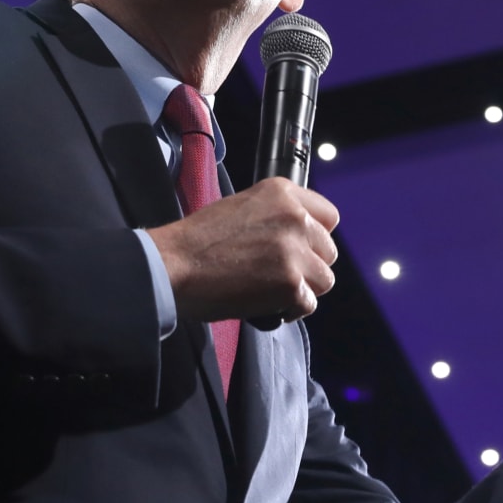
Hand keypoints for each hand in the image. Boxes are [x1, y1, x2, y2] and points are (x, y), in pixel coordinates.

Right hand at [146, 178, 339, 324]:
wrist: (173, 265)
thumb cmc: (199, 241)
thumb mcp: (243, 207)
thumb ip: (277, 215)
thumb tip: (300, 235)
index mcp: (283, 193)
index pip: (329, 216)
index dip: (315, 237)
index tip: (301, 248)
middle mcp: (295, 217)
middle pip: (328, 251)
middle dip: (308, 266)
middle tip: (277, 273)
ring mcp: (294, 251)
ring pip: (324, 279)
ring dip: (301, 289)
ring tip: (270, 291)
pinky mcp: (290, 283)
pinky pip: (308, 304)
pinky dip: (289, 310)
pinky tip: (265, 305)